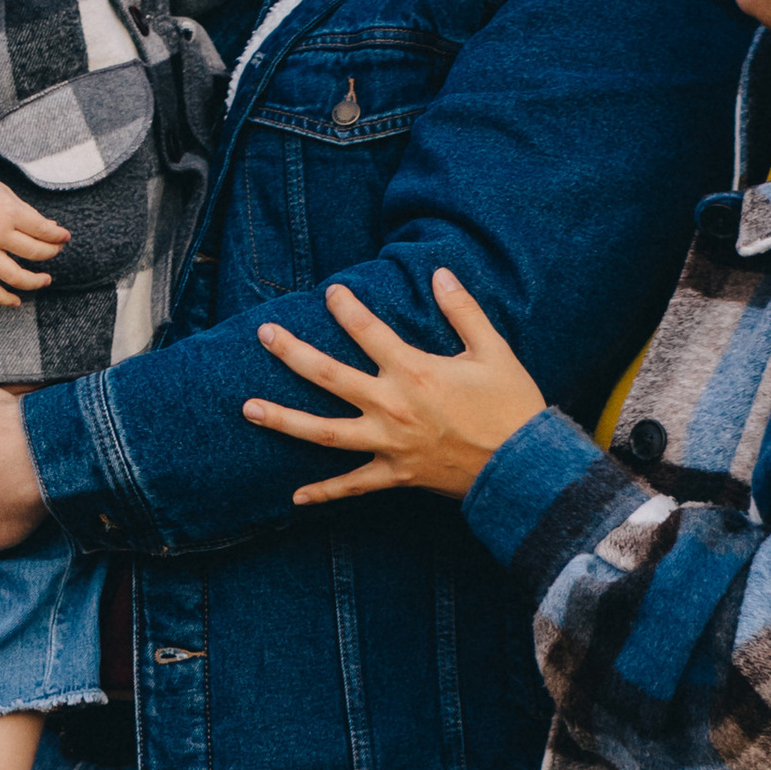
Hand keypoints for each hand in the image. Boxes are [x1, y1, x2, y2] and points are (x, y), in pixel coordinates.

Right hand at [0, 167, 69, 305]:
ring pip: (15, 276)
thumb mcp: (4, 193)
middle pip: (34, 252)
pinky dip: (2, 298)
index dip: (57, 236)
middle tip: (55, 250)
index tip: (64, 237)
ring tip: (46, 280)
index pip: (42, 230)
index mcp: (8, 213)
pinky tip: (16, 301)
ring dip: (34, 281)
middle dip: (50, 253)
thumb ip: (27, 213)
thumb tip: (51, 227)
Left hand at [242, 269, 544, 503]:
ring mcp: (389, 444)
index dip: (347, 308)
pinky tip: (295, 496)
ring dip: (283, 419)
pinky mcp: (395, 475)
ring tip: (248, 408)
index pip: (368, 331)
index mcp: (415, 370)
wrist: (522, 468)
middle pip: (328, 376)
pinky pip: (352, 486)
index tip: (331, 292)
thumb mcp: (493, 351)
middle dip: (292, 353)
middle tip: (264, 334)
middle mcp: (392, 406)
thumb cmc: (511, 407)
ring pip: (324, 432)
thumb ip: (463, 310)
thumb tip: (440, 274)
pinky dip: (324, 493)